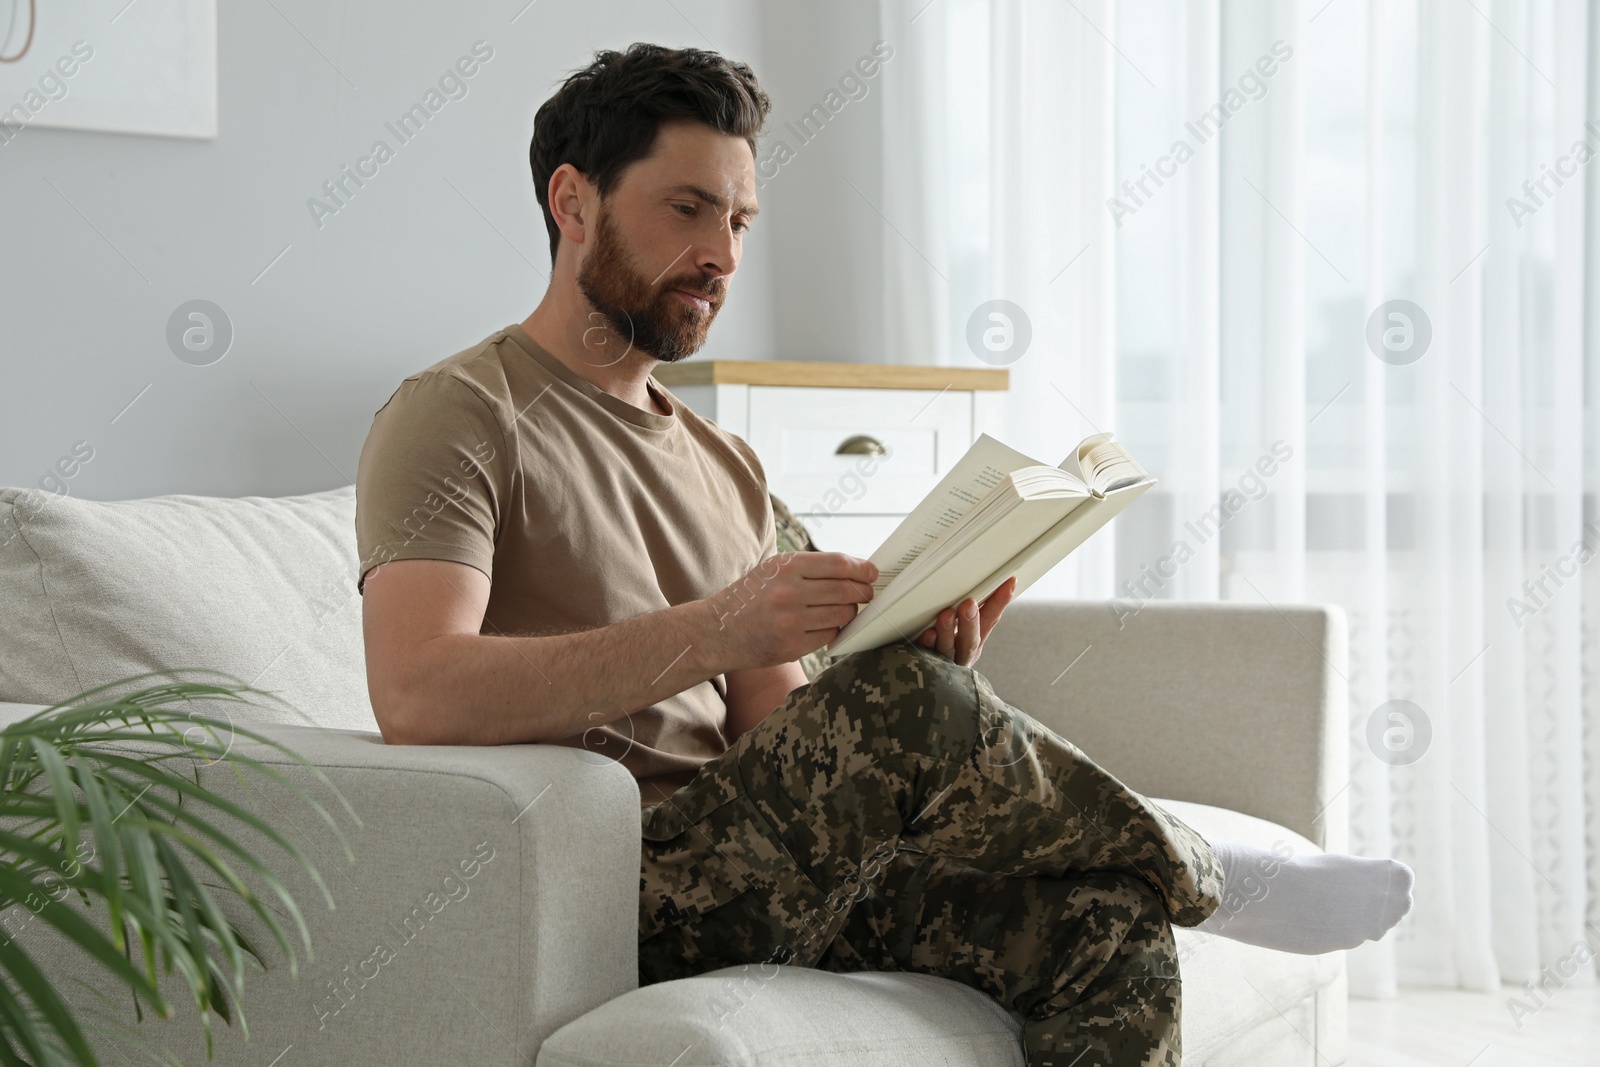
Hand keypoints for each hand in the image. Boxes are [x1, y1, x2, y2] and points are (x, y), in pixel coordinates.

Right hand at [703, 552, 876, 670]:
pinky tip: (824, 625)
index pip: (840, 565)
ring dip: (849, 613)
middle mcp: (789, 591)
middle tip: (866, 594)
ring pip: (842, 614)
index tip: (872, 573)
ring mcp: (791, 621)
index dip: (863, 569)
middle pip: (847, 590)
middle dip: (863, 592)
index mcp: (787, 566)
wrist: (717, 630)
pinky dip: (832, 630)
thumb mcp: (774, 569)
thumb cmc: (751, 597)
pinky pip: (829, 635)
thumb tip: (855, 569)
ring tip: (843, 610)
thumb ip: (811, 568)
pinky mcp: (792, 645)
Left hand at [917, 576, 1016, 666]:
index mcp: (974, 640)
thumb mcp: (955, 628)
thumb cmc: (936, 643)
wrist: (920, 679)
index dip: (1000, 602)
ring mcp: (944, 664)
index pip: (990, 619)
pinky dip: (927, 646)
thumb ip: (964, 609)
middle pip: (971, 639)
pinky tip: (927, 635)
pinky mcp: (925, 668)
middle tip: (969, 604)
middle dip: (971, 621)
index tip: (1009, 582)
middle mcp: (962, 653)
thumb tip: (969, 574)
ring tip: (946, 615)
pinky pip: (925, 658)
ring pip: (948, 649)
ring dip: (948, 632)